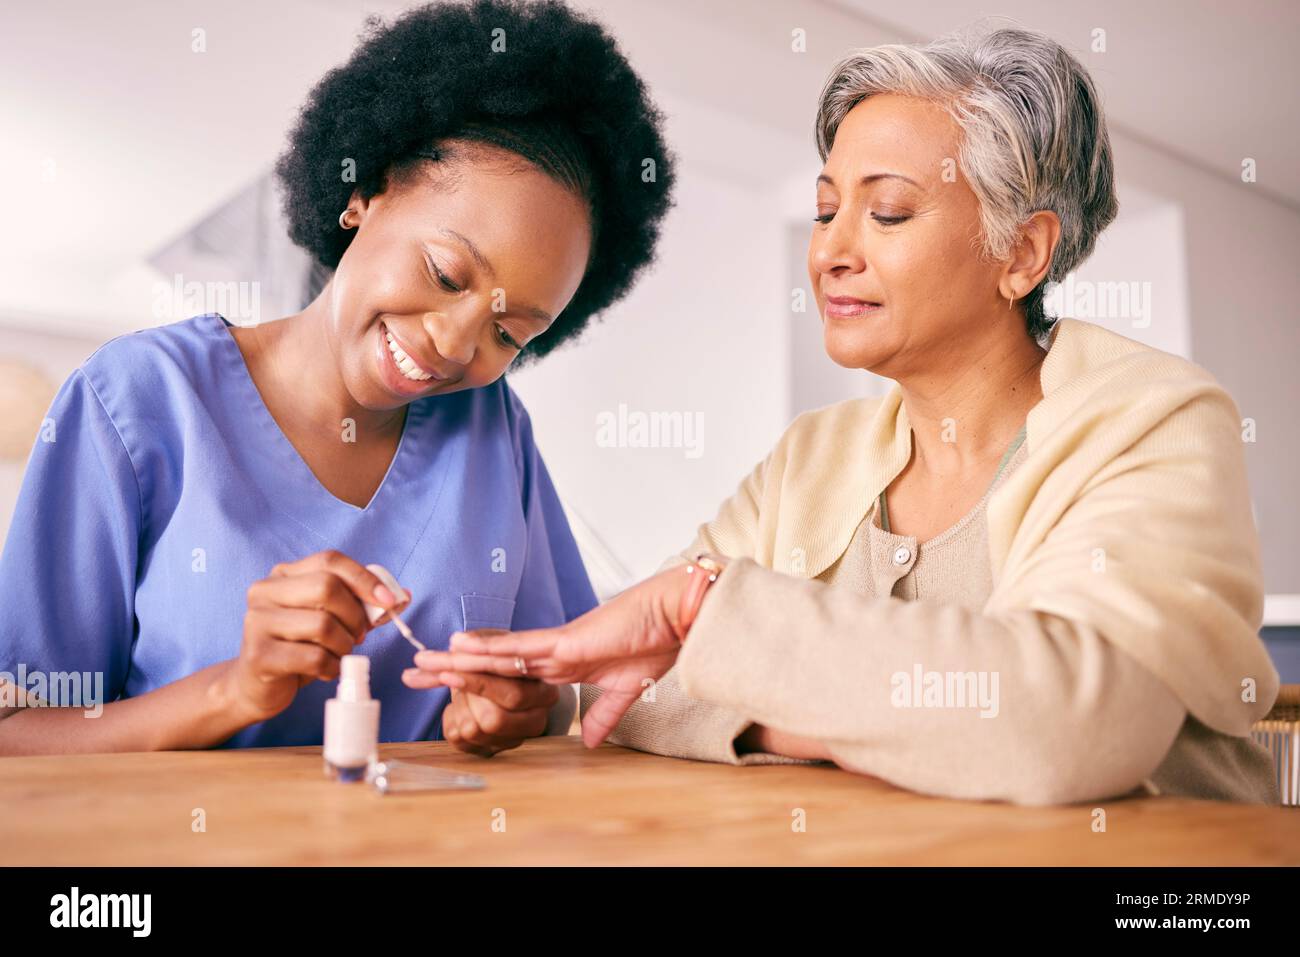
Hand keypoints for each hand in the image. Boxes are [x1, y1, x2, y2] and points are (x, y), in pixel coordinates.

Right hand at [228, 550, 407, 723]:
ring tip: (340, 655)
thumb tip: (403, 595)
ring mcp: (257, 622)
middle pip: (326, 587)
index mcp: (283, 575)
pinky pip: (314, 658)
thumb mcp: (328, 619)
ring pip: (322, 625)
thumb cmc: (298, 647)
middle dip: (355, 615)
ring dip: (344, 645)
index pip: (329, 560)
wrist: (256, 686)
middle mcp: (265, 591)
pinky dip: (332, 667)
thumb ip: (360, 605)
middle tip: (359, 636)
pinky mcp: (259, 655)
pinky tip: (327, 670)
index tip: (388, 601)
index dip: (364, 578)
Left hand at [401, 666, 557, 756]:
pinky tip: (460, 708)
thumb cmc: (498, 662)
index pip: (513, 695)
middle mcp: (536, 721)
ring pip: (473, 732)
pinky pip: (460, 742)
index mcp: (544, 693)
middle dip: (466, 699)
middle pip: (493, 721)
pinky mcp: (494, 751)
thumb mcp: (487, 650)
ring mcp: (515, 740)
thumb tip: (429, 656)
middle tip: (455, 679)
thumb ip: (461, 653)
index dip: (478, 685)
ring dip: (458, 708)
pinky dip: (451, 721)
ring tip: (462, 692)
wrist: (501, 679)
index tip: (448, 673)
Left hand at [405, 564, 699, 746]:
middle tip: (413, 672)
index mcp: (564, 664)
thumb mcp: (625, 690)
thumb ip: (604, 715)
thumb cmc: (655, 642)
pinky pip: (518, 648)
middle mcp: (551, 653)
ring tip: (421, 661)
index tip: (448, 682)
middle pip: (490, 663)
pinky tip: (459, 646)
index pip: (509, 674)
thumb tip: (589, 742)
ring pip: (496, 654)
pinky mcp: (564, 642)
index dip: (477, 677)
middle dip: (451, 668)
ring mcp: (555, 645)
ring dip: (458, 659)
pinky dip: (488, 648)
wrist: (675, 617)